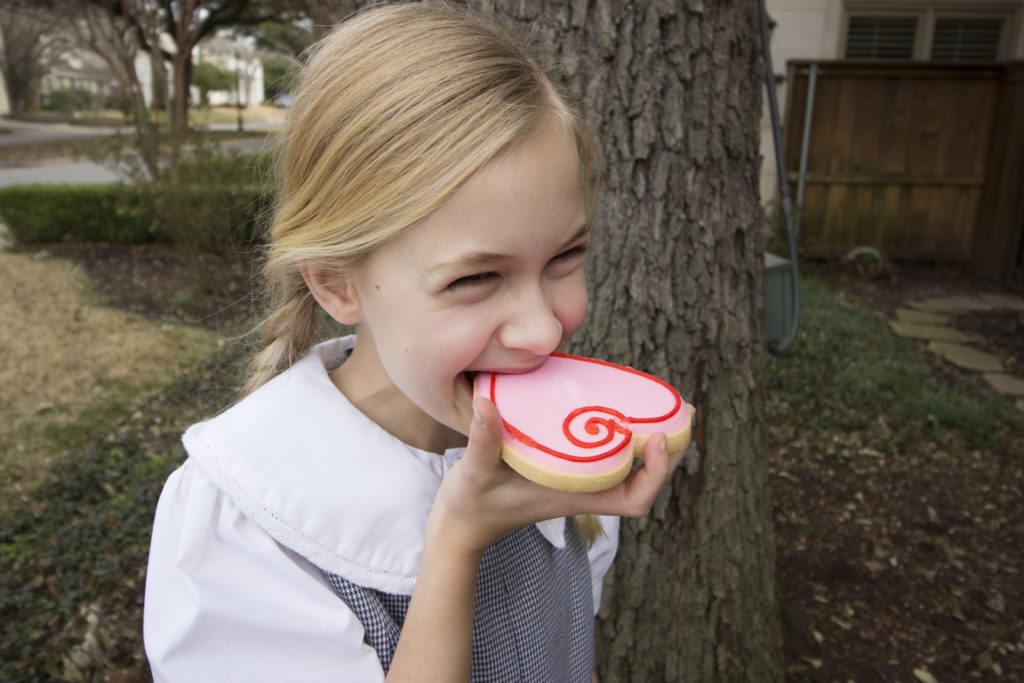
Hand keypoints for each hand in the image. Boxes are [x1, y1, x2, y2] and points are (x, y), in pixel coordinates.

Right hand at [427, 396, 684, 557]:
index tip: (657, 437)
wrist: (462, 525)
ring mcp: (577, 482)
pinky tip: (619, 407)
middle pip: (643, 480)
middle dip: (668, 449)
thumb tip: (488, 403)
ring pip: (630, 467)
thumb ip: (483, 441)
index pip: (634, 499)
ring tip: (664, 404)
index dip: (655, 472)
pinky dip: (623, 434)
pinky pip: (608, 455)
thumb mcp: (475, 472)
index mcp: (575, 497)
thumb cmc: (472, 505)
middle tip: (682, 409)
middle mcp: (584, 490)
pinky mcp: (566, 471)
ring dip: (651, 440)